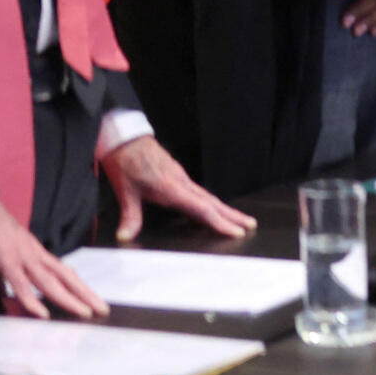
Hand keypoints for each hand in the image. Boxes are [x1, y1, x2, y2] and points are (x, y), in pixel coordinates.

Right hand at [0, 201, 106, 319]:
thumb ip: (1, 277)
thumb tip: (3, 293)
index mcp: (36, 254)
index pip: (64, 273)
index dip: (80, 287)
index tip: (93, 301)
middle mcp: (35, 255)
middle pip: (65, 277)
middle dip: (85, 295)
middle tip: (103, 310)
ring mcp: (22, 257)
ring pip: (49, 281)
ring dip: (68, 299)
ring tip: (84, 313)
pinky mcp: (5, 260)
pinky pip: (21, 282)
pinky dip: (32, 299)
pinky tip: (42, 313)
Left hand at [103, 136, 256, 243]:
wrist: (126, 138)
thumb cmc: (126, 161)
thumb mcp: (125, 190)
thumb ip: (130, 216)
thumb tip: (125, 236)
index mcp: (172, 187)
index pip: (202, 209)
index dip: (220, 222)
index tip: (236, 232)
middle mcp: (181, 182)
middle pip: (212, 202)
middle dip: (232, 216)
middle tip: (251, 225)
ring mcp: (181, 178)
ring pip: (207, 197)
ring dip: (224, 209)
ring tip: (237, 220)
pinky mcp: (177, 175)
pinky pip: (198, 193)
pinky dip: (208, 204)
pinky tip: (206, 211)